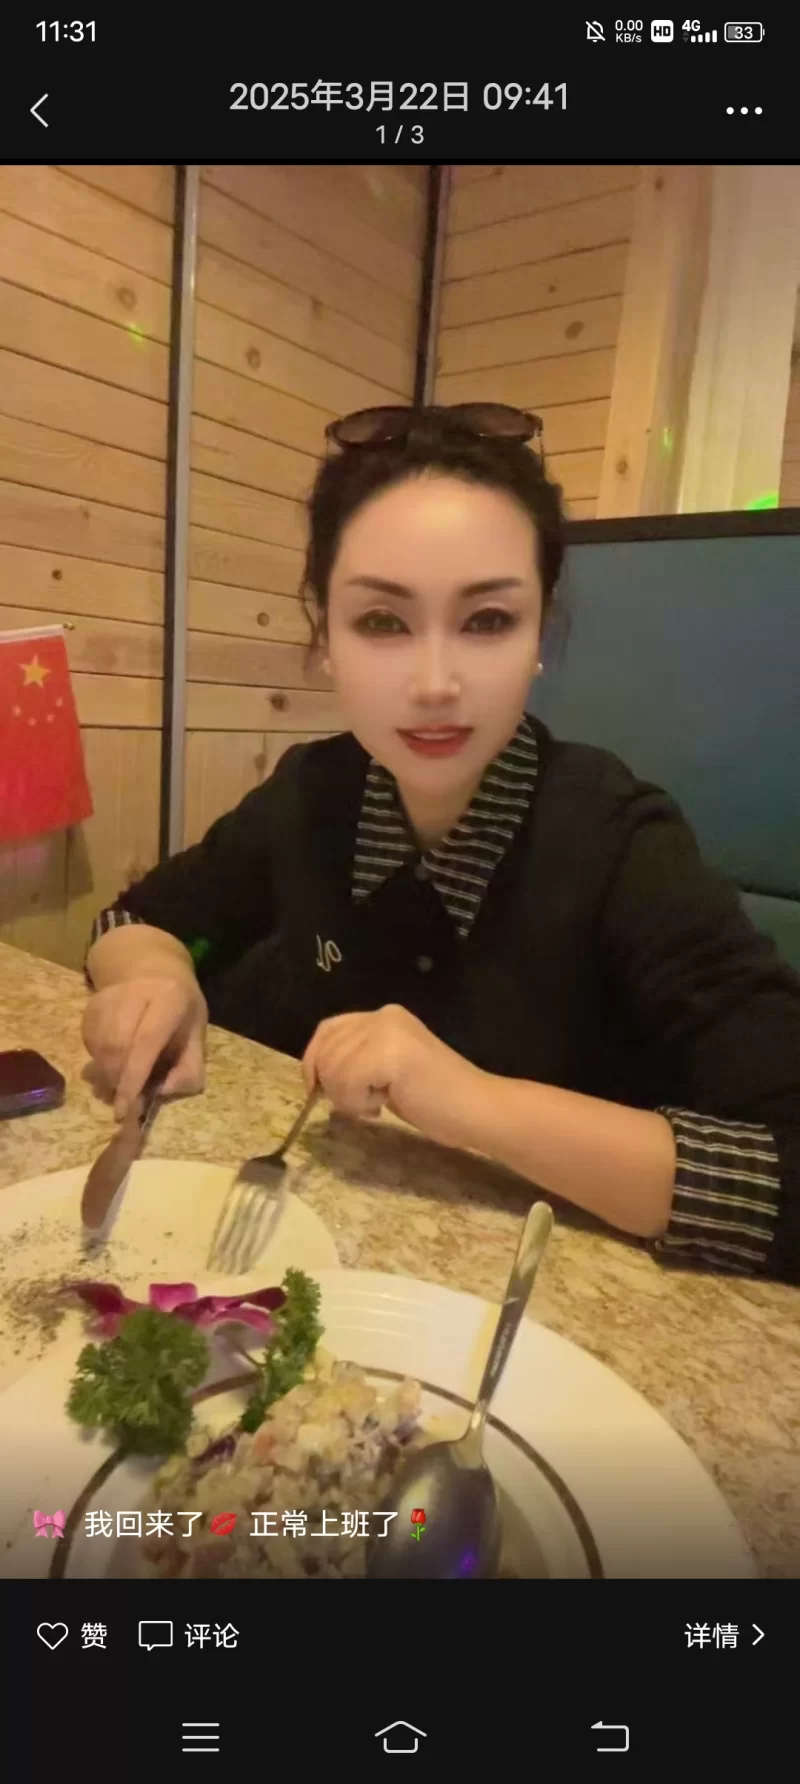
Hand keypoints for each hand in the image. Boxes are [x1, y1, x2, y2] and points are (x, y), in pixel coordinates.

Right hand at [81, 973, 207, 1119]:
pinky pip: (89, 1043)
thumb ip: (188, 1069)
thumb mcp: (197, 1036)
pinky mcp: (91, 1006)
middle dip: (118, 1080)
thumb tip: (160, 1093)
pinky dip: (98, 1062)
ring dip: (107, 1074)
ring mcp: (108, 997)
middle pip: (116, 1045)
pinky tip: (114, 1062)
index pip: (146, 1040)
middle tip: (124, 1102)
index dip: (133, 1079)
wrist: (154, 971)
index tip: (124, 1110)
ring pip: (99, 1046)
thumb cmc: (181, 1010)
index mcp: (169, 998)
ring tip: (121, 1083)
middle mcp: (135, 992)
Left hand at [301, 1004, 487, 1148]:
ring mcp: (387, 1031)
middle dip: (333, 1086)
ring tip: (378, 1105)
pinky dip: (358, 1103)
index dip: (314, 1060)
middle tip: (366, 1105)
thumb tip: (318, 1076)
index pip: (328, 1030)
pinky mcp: (390, 1053)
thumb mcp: (387, 1072)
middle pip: (326, 1050)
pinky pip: (348, 1081)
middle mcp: (383, 1015)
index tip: (318, 1090)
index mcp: (384, 1017)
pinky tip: (384, 1106)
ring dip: (348, 1098)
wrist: (477, 1109)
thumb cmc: (437, 1100)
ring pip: (333, 1069)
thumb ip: (358, 1062)